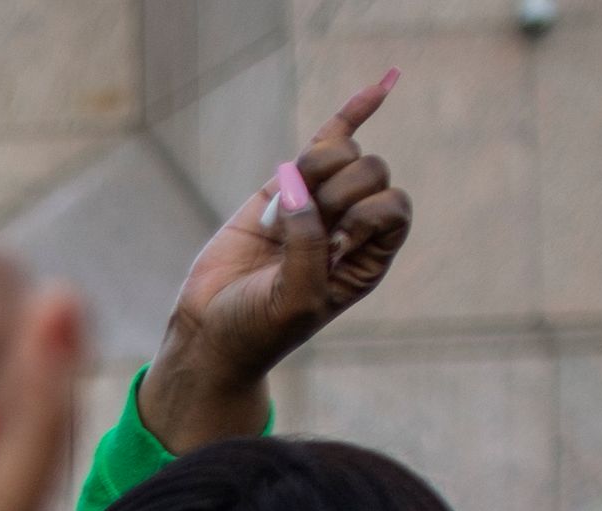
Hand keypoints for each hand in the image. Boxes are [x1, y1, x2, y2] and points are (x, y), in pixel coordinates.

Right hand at [149, 72, 409, 447]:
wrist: (208, 332)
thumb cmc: (257, 329)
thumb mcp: (295, 300)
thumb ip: (307, 248)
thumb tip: (297, 187)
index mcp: (366, 259)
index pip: (393, 208)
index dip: (366, 215)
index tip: (333, 246)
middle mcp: (348, 227)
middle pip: (369, 174)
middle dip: (335, 196)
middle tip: (299, 233)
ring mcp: (316, 203)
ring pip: (339, 155)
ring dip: (312, 174)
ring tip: (280, 215)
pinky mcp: (283, 188)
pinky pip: (327, 140)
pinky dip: (353, 112)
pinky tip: (383, 86)